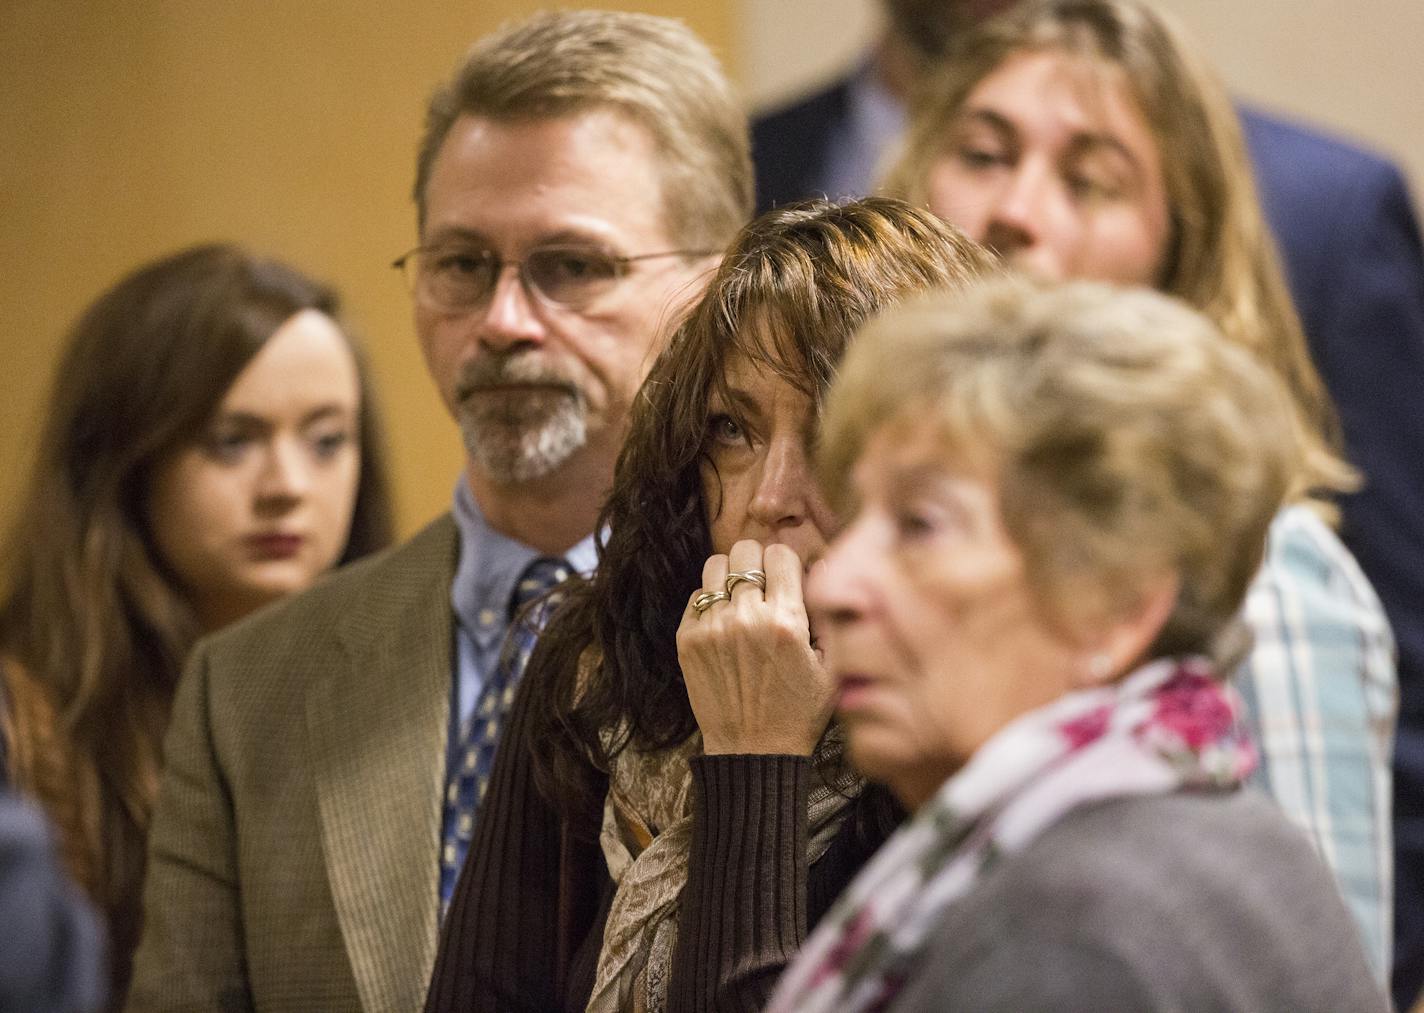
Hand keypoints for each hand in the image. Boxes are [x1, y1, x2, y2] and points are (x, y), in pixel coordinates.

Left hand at [676, 539, 834, 755]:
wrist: (753, 752)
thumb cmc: (799, 712)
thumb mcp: (832, 667)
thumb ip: (829, 614)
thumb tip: (822, 565)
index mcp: (786, 622)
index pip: (779, 553)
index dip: (786, 562)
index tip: (788, 576)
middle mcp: (746, 619)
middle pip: (745, 551)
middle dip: (757, 562)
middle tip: (764, 583)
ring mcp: (712, 628)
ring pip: (715, 566)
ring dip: (730, 577)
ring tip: (741, 598)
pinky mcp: (687, 641)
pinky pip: (696, 597)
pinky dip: (711, 603)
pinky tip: (725, 624)